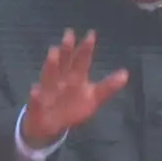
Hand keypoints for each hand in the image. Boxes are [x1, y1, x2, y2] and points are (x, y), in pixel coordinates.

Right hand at [20, 29, 130, 151]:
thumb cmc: (72, 107)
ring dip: (51, 66)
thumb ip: (107, 87)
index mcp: (75, 77)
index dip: (86, 49)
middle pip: (64, 63)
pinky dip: (35, 97)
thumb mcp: (93, 99)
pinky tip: (35, 91)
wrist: (49, 126)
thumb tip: (125, 74)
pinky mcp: (37, 107)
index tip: (91, 34)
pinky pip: (36, 101)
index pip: (81, 61)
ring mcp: (48, 92)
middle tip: (69, 35)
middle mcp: (60, 80)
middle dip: (66, 50)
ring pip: (49, 77)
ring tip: (54, 53)